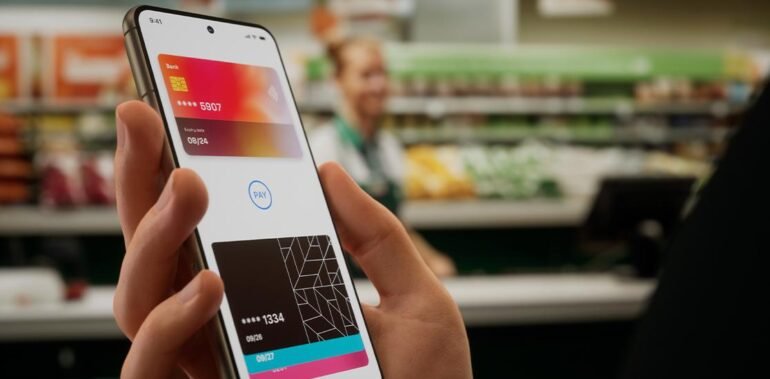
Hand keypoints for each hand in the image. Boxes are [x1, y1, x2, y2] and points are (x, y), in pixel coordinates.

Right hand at [112, 100, 471, 378]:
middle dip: (141, 182)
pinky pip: (148, 368)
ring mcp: (209, 365)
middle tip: (148, 121)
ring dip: (153, 238)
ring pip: (136, 301)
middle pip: (157, 253)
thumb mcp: (417, 304)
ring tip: (189, 187)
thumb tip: (330, 171)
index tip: (169, 114)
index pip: (206, 232)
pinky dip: (169, 323)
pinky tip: (209, 283)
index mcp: (265, 295)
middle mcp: (226, 327)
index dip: (176, 175)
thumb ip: (377, 239)